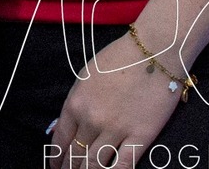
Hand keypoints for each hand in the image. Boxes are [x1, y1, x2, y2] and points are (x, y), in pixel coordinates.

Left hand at [49, 34, 182, 162]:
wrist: (153, 52)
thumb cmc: (118, 60)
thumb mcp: (86, 78)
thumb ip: (76, 104)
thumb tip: (65, 128)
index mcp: (75, 104)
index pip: (60, 140)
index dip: (56, 158)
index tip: (55, 167)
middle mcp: (91, 120)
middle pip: (76, 155)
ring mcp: (116, 130)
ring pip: (96, 164)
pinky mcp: (141, 136)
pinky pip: (124, 165)